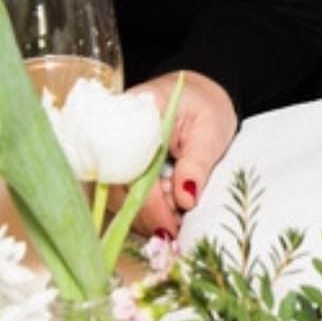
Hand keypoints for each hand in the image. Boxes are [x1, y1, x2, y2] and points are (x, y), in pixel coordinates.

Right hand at [123, 71, 237, 238]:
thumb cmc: (206, 108)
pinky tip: (164, 211)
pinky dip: (142, 209)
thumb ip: (197, 163)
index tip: (170, 225)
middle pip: (118, 186)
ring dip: (144, 215)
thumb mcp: (211, 131)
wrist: (199, 94)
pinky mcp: (114, 165)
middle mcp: (114, 131)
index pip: (133, 166)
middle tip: (177, 224)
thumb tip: (185, 199)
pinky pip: (120, 195)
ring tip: (175, 216)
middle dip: (148, 213)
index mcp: (138, 112)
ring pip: (116, 196)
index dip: (150, 202)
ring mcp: (110, 150)